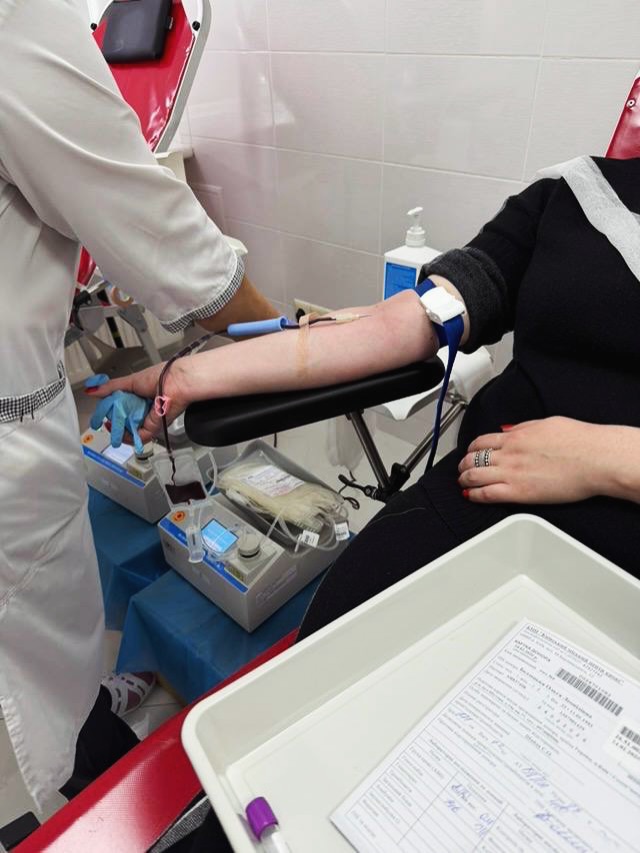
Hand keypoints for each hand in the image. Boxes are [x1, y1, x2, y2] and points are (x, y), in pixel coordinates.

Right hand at [85, 361, 189, 444]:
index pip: (121, 407)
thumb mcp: (130, 381)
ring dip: (118, 430)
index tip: (101, 412)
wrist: (179, 383)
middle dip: (113, 421)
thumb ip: (110, 387)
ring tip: (110, 426)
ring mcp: (149, 419)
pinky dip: (128, 436)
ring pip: (130, 431)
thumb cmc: (161, 377)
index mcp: (140, 396)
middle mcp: (145, 409)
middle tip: (104, 420)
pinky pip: (139, 437)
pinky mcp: (154, 427)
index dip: (110, 410)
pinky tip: (119, 431)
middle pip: (124, 420)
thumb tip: (92, 390)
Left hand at [457, 417, 612, 503]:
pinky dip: (474, 495)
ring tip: (462, 482)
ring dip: (464, 479)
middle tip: (462, 469)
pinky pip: (487, 494)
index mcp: (515, 436)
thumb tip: (508, 429)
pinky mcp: (518, 493)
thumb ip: (523, 427)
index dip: (472, 448)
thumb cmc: (579, 441)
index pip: (482, 441)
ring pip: (475, 476)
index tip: (470, 452)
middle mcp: (509, 453)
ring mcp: (511, 473)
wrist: (594, 458)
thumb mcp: (546, 423)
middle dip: (464, 464)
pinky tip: (470, 496)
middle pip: (474, 458)